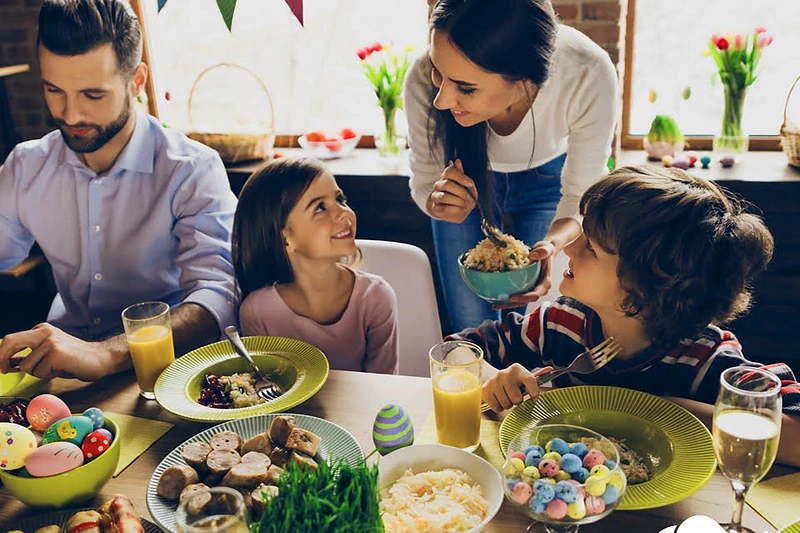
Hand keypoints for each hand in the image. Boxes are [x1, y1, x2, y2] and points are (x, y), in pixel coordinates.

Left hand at [0, 323, 118, 380]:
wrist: (100, 358)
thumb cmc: (74, 359)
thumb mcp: (48, 354)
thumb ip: (28, 356)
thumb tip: (7, 363)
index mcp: (41, 330)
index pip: (11, 340)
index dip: (1, 355)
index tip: (1, 367)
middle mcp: (44, 332)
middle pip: (10, 342)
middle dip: (1, 359)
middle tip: (4, 370)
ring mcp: (50, 341)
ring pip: (26, 365)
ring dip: (38, 373)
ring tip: (55, 368)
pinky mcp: (56, 352)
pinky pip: (40, 371)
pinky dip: (49, 375)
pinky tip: (62, 369)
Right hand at [427, 159, 477, 222]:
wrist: (457, 211)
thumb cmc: (462, 196)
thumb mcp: (467, 186)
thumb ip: (463, 176)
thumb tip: (457, 161)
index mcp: (446, 177)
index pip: (448, 171)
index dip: (460, 177)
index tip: (470, 184)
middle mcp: (439, 185)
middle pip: (446, 184)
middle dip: (461, 192)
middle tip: (470, 198)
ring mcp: (436, 197)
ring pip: (444, 197)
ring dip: (458, 201)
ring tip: (466, 204)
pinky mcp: (436, 208)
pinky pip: (445, 208)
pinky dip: (456, 209)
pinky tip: (461, 209)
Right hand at [482, 364, 552, 411]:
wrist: (491, 378)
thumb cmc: (512, 382)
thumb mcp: (523, 378)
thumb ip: (537, 376)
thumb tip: (551, 369)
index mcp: (517, 369)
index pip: (530, 380)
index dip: (534, 391)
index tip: (535, 398)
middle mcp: (504, 373)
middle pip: (517, 399)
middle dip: (517, 401)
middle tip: (514, 396)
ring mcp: (493, 381)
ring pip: (507, 404)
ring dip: (507, 404)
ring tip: (505, 397)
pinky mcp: (484, 389)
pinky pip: (496, 407)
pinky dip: (498, 407)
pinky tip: (498, 400)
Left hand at [492, 240, 555, 309]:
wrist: (545, 251)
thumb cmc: (546, 250)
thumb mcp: (546, 248)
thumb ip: (543, 251)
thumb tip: (532, 256)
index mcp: (545, 283)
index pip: (535, 294)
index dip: (524, 298)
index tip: (512, 297)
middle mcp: (539, 289)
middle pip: (526, 301)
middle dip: (512, 304)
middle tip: (498, 304)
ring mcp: (533, 289)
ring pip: (521, 300)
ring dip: (508, 303)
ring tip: (494, 305)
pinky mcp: (527, 287)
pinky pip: (518, 294)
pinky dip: (508, 297)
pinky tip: (497, 296)